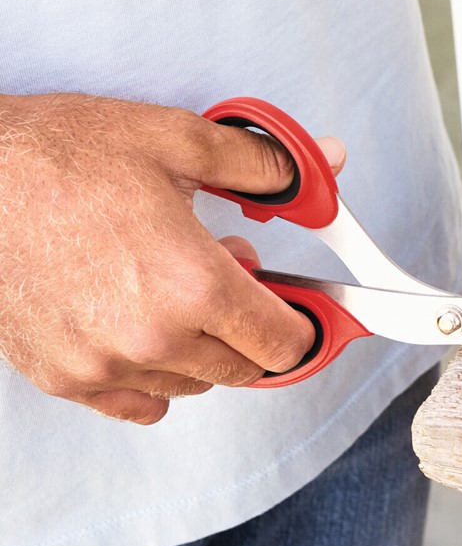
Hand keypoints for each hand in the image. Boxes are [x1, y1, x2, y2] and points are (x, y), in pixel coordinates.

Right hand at [0, 93, 344, 424]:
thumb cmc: (59, 157)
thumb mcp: (178, 140)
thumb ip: (263, 166)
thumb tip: (319, 165)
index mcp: (193, 284)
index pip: (284, 343)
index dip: (304, 324)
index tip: (304, 309)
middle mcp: (152, 338)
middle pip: (245, 369)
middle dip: (255, 328)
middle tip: (237, 276)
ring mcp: (103, 365)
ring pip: (193, 386)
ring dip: (205, 348)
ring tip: (183, 288)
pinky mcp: (62, 376)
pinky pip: (136, 405)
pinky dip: (155, 378)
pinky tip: (148, 330)